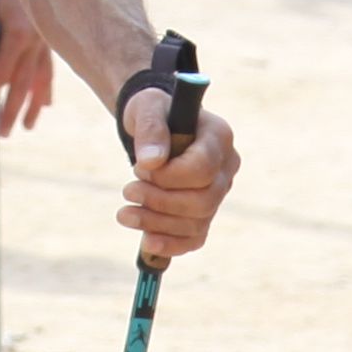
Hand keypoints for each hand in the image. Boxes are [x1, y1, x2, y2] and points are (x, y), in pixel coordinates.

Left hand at [0, 0, 57, 130]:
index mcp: (17, 31)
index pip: (0, 73)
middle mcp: (37, 37)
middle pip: (23, 82)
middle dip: (12, 110)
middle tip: (3, 133)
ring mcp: (46, 36)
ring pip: (41, 77)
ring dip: (33, 104)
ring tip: (27, 126)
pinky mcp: (49, 34)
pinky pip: (49, 66)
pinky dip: (46, 86)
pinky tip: (45, 103)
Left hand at [117, 80, 238, 265]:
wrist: (156, 126)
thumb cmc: (154, 112)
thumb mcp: (146, 107)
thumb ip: (150, 127)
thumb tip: (152, 161)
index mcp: (219, 136)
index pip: (202, 169)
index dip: (168, 176)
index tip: (139, 168)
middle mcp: (226, 167)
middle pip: (203, 201)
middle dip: (160, 202)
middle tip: (127, 191)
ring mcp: (219, 192)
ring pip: (198, 222)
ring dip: (157, 224)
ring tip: (124, 214)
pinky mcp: (205, 211)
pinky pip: (195, 238)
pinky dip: (171, 244)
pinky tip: (146, 242)